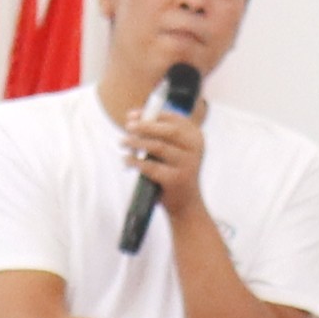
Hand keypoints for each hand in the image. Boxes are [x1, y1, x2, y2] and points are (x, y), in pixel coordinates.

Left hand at [117, 97, 208, 212]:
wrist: (186, 203)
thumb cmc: (174, 171)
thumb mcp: (172, 150)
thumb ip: (158, 134)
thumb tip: (133, 118)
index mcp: (195, 136)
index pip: (174, 119)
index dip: (151, 114)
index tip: (132, 114)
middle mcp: (195, 148)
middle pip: (169, 131)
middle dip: (145, 126)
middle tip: (127, 126)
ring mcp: (187, 164)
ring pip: (159, 147)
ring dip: (137, 142)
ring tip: (123, 142)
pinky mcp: (176, 179)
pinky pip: (151, 167)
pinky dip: (136, 162)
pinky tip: (126, 160)